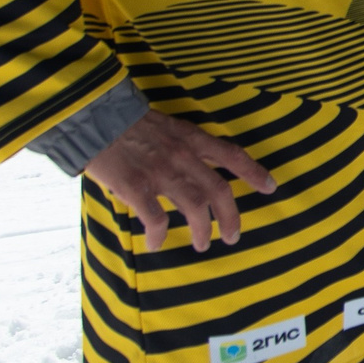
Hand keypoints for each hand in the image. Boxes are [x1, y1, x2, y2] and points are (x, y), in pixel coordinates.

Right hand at [83, 109, 276, 253]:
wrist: (93, 117)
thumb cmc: (125, 122)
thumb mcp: (164, 126)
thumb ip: (181, 147)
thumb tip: (191, 170)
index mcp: (190, 138)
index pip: (232, 155)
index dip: (254, 172)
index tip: (269, 187)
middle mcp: (182, 156)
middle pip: (219, 191)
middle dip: (230, 217)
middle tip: (232, 237)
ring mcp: (161, 172)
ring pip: (195, 208)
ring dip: (201, 231)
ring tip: (202, 245)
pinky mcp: (137, 188)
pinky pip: (155, 219)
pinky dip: (157, 235)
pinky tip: (154, 244)